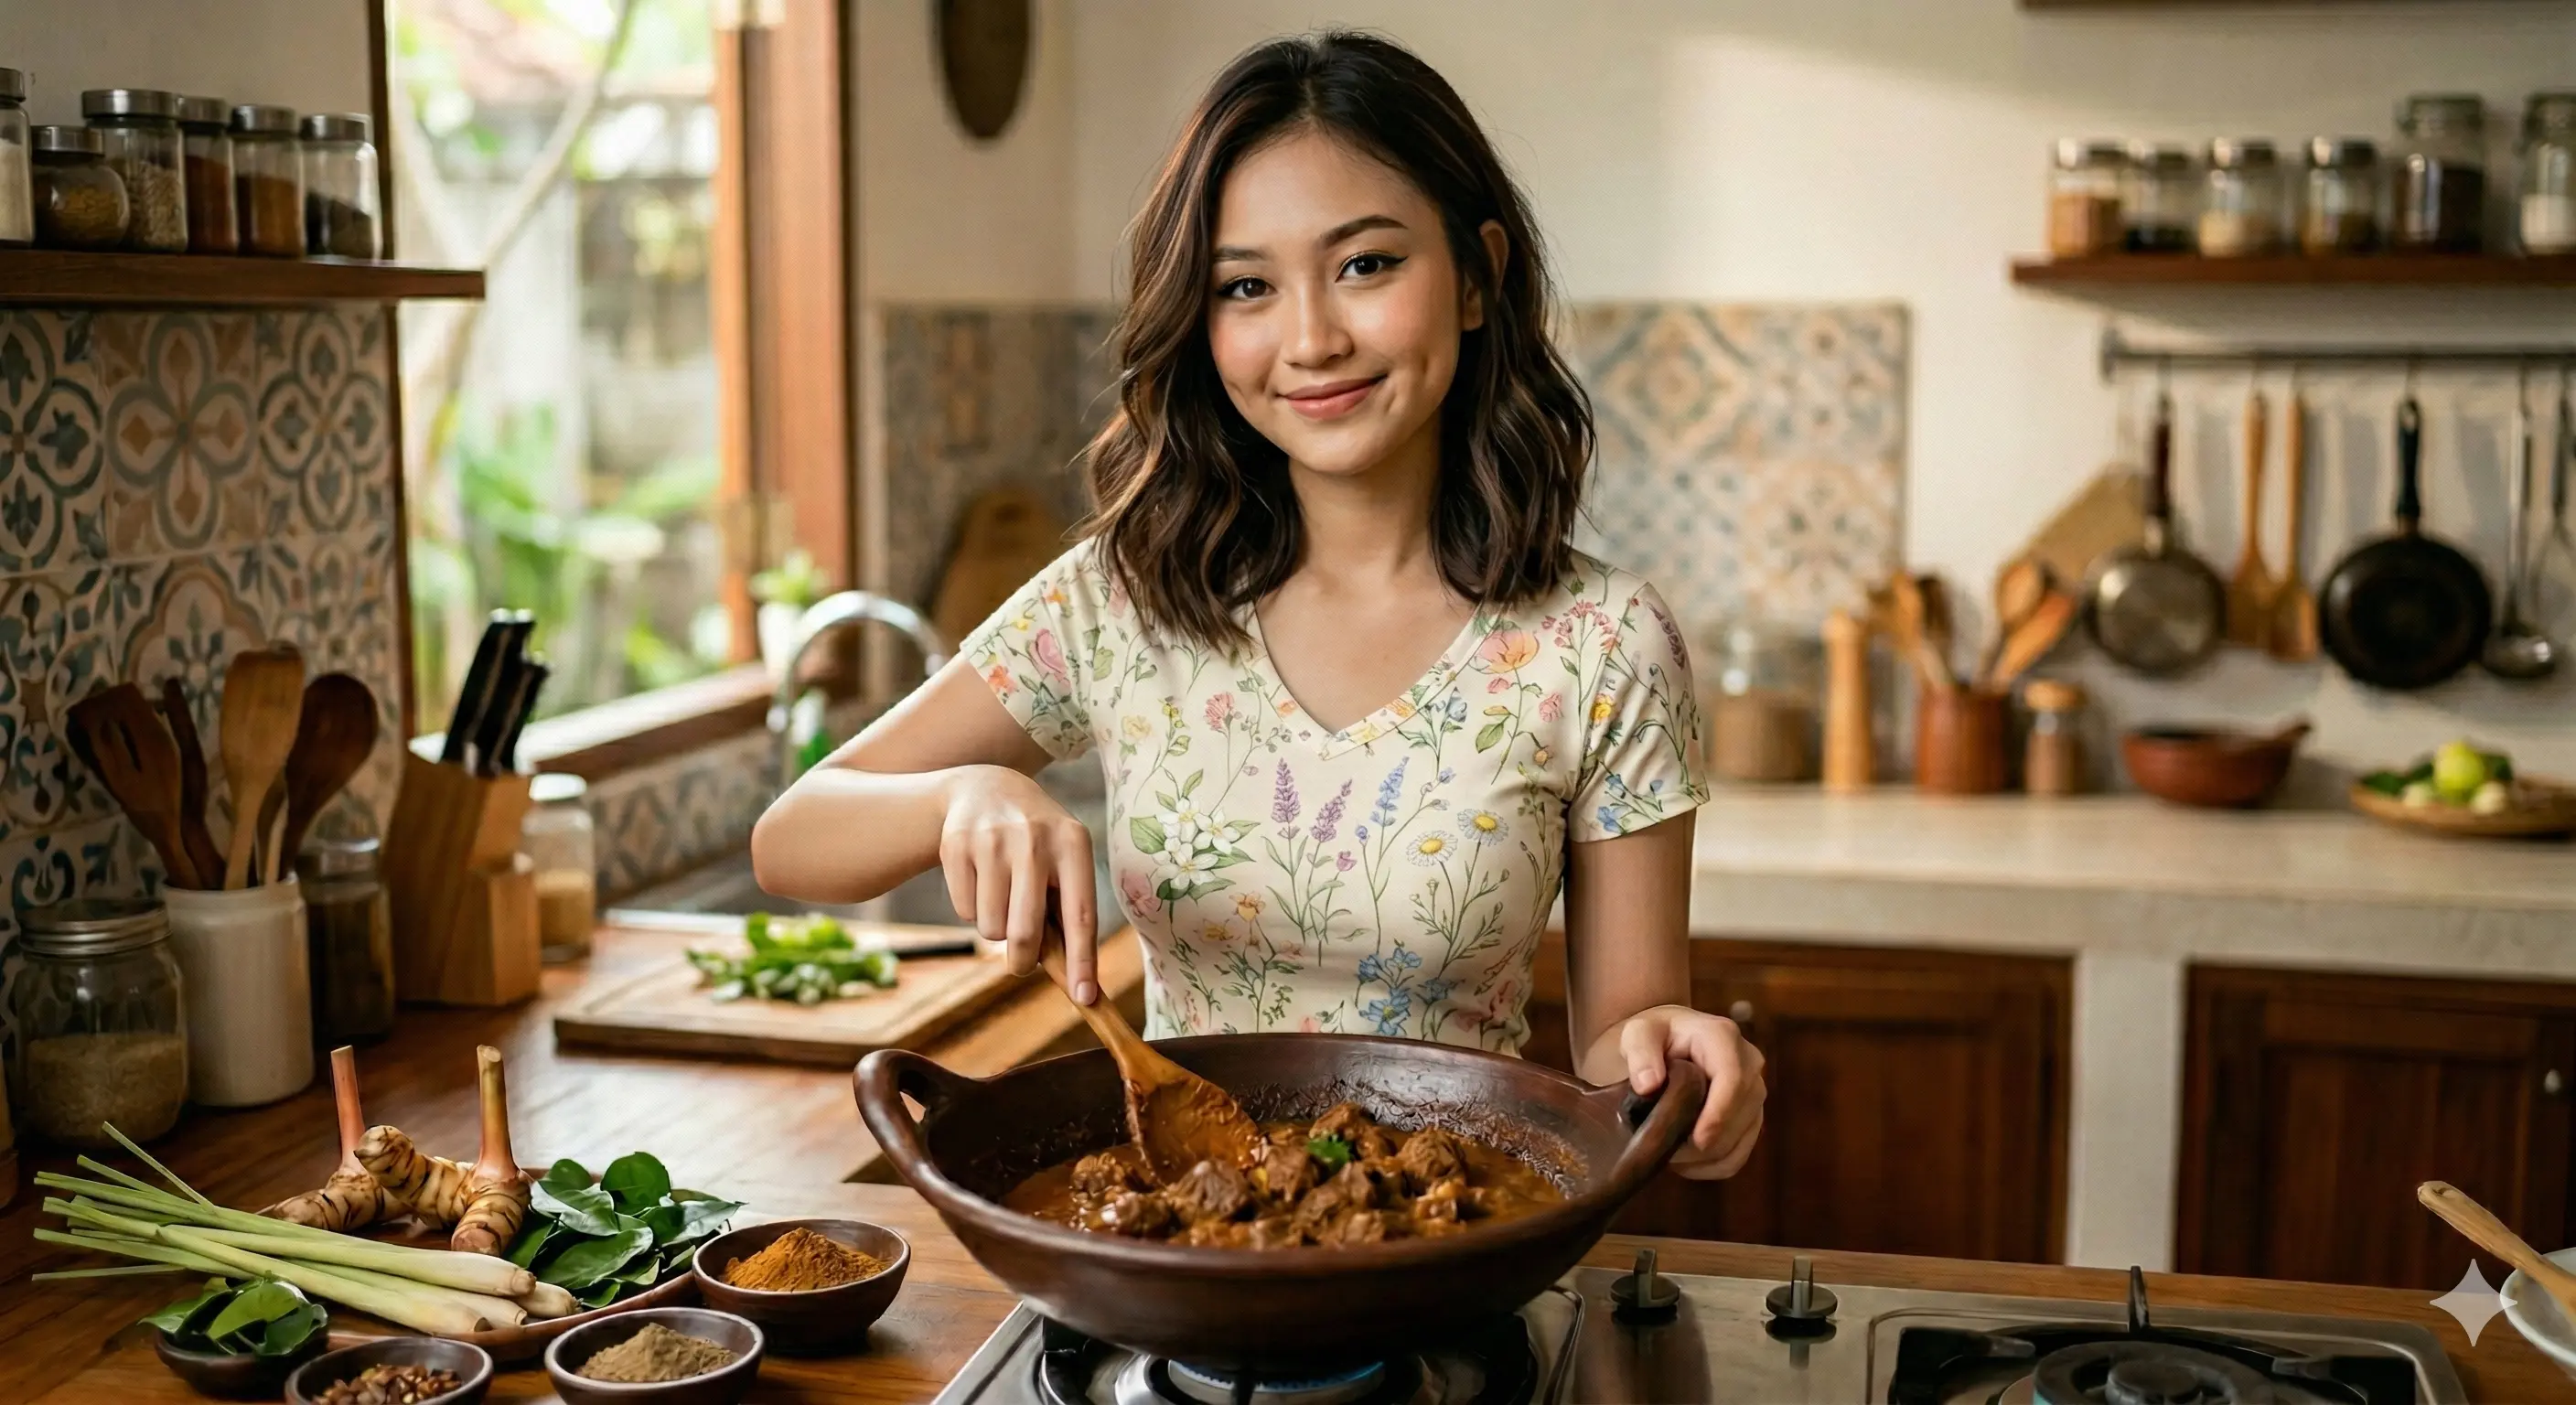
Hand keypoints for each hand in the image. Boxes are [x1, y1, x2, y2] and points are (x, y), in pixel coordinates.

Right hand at [939, 765, 1099, 1002]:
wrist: (986, 788)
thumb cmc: (1038, 842)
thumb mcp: (1064, 859)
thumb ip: (1069, 911)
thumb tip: (1078, 983)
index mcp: (1073, 844)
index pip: (1080, 915)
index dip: (1082, 961)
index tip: (1084, 997)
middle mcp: (1034, 840)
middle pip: (1026, 932)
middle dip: (1023, 961)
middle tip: (1021, 963)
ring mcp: (991, 840)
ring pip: (991, 928)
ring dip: (996, 928)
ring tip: (1003, 897)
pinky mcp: (956, 845)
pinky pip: (964, 911)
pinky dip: (972, 910)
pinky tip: (981, 880)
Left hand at [1616, 1004, 1764, 1180]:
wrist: (1667, 1041)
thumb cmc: (1653, 1035)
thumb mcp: (1637, 1033)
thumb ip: (1639, 1052)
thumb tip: (1648, 1085)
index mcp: (1723, 1037)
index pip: (1733, 1079)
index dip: (1719, 1113)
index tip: (1697, 1140)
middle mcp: (1748, 1063)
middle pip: (1742, 1113)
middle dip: (1708, 1141)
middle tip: (1668, 1152)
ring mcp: (1754, 1091)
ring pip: (1743, 1138)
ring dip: (1708, 1157)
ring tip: (1671, 1156)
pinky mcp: (1751, 1116)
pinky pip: (1741, 1153)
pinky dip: (1714, 1166)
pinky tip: (1686, 1162)